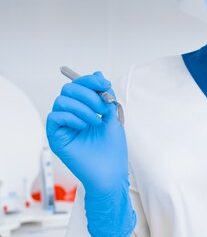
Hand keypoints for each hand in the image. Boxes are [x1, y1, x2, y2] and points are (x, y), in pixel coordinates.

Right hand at [46, 71, 127, 196]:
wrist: (110, 172)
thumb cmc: (112, 149)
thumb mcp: (112, 115)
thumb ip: (105, 96)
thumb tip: (98, 74)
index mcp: (85, 109)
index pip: (80, 86)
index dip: (90, 81)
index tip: (105, 84)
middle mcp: (72, 115)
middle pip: (68, 89)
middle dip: (87, 93)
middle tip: (102, 107)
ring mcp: (63, 126)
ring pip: (61, 100)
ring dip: (82, 107)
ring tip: (95, 121)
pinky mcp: (56, 137)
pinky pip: (54, 116)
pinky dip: (71, 117)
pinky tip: (84, 126)